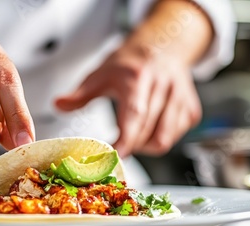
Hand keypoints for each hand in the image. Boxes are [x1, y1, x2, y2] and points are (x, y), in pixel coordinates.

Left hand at [55, 47, 201, 157]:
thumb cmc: (130, 63)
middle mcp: (163, 88)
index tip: (114, 156)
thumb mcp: (101, 74)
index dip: (126, 140)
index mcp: (138, 79)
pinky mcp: (191, 110)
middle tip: (114, 148)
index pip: (135, 115)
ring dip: (144, 147)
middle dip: (130, 147)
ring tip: (131, 138)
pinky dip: (159, 141)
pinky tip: (147, 131)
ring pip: (164, 140)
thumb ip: (80, 94)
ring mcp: (181, 99)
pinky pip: (175, 137)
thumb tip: (58, 105)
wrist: (163, 46)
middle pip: (148, 132)